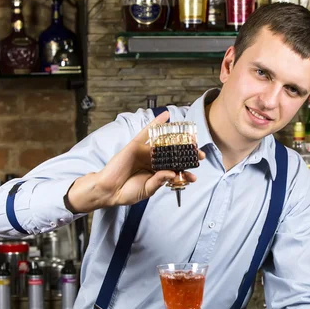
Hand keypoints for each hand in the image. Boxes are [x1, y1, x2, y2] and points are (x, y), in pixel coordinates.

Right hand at [68, 111, 204, 210]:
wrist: (109, 190)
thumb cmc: (127, 192)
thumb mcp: (147, 189)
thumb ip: (160, 180)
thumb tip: (173, 173)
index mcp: (157, 173)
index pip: (175, 169)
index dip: (185, 171)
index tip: (195, 175)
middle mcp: (153, 161)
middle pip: (173, 155)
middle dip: (186, 155)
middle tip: (200, 155)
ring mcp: (145, 152)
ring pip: (163, 143)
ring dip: (176, 139)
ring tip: (190, 137)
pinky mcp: (136, 145)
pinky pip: (147, 132)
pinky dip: (156, 123)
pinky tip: (166, 116)